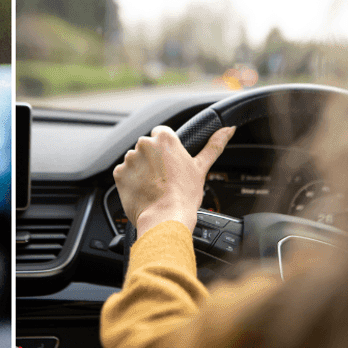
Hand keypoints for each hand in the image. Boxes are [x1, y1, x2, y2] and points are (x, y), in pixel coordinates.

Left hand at [113, 125, 235, 237]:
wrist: (165, 218)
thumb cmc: (184, 195)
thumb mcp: (201, 168)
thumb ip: (214, 146)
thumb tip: (228, 129)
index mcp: (165, 139)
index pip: (161, 133)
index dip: (167, 149)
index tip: (171, 162)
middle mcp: (144, 144)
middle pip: (148, 147)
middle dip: (154, 159)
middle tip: (165, 177)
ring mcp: (130, 159)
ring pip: (136, 160)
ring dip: (142, 170)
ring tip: (154, 186)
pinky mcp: (119, 174)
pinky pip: (125, 173)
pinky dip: (132, 180)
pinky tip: (144, 190)